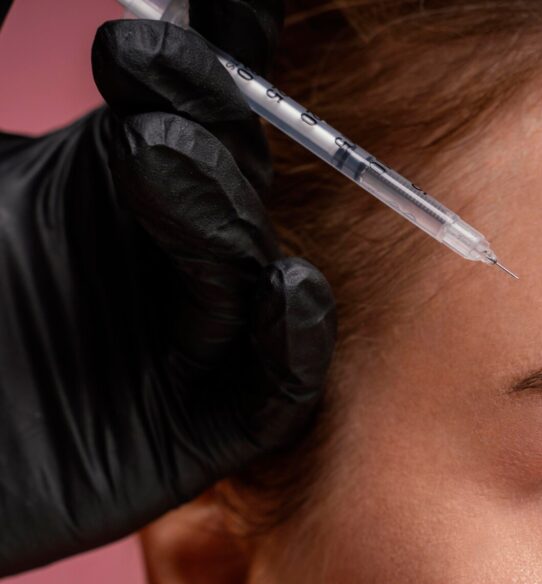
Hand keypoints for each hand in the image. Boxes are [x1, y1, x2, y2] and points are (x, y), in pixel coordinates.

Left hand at [0, 0, 335, 576]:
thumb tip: (121, 12)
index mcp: (101, 188)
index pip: (195, 111)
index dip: (227, 53)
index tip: (230, 6)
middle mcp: (153, 263)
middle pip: (233, 186)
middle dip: (212, 125)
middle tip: (150, 77)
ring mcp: (181, 354)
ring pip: (250, 279)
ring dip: (224, 221)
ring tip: (160, 157)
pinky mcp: (195, 438)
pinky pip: (274, 396)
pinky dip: (294, 346)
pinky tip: (290, 290)